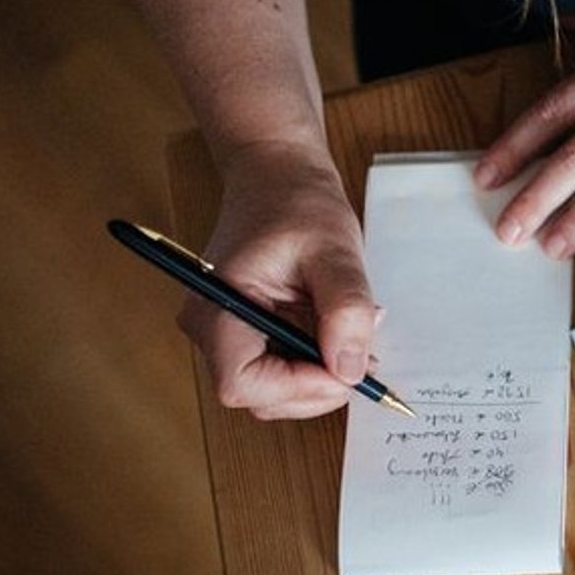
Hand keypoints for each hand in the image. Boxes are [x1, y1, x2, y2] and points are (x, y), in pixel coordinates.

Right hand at [178, 141, 378, 419]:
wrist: (278, 177)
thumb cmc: (297, 204)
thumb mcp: (335, 251)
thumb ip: (345, 310)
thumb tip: (350, 369)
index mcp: (216, 307)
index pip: (242, 383)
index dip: (298, 387)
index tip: (345, 367)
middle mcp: (211, 329)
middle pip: (263, 397)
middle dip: (319, 385)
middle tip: (362, 349)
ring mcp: (227, 336)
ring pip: (277, 392)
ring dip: (323, 376)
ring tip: (351, 331)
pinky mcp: (248, 336)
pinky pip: (284, 372)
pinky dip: (318, 364)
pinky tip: (337, 331)